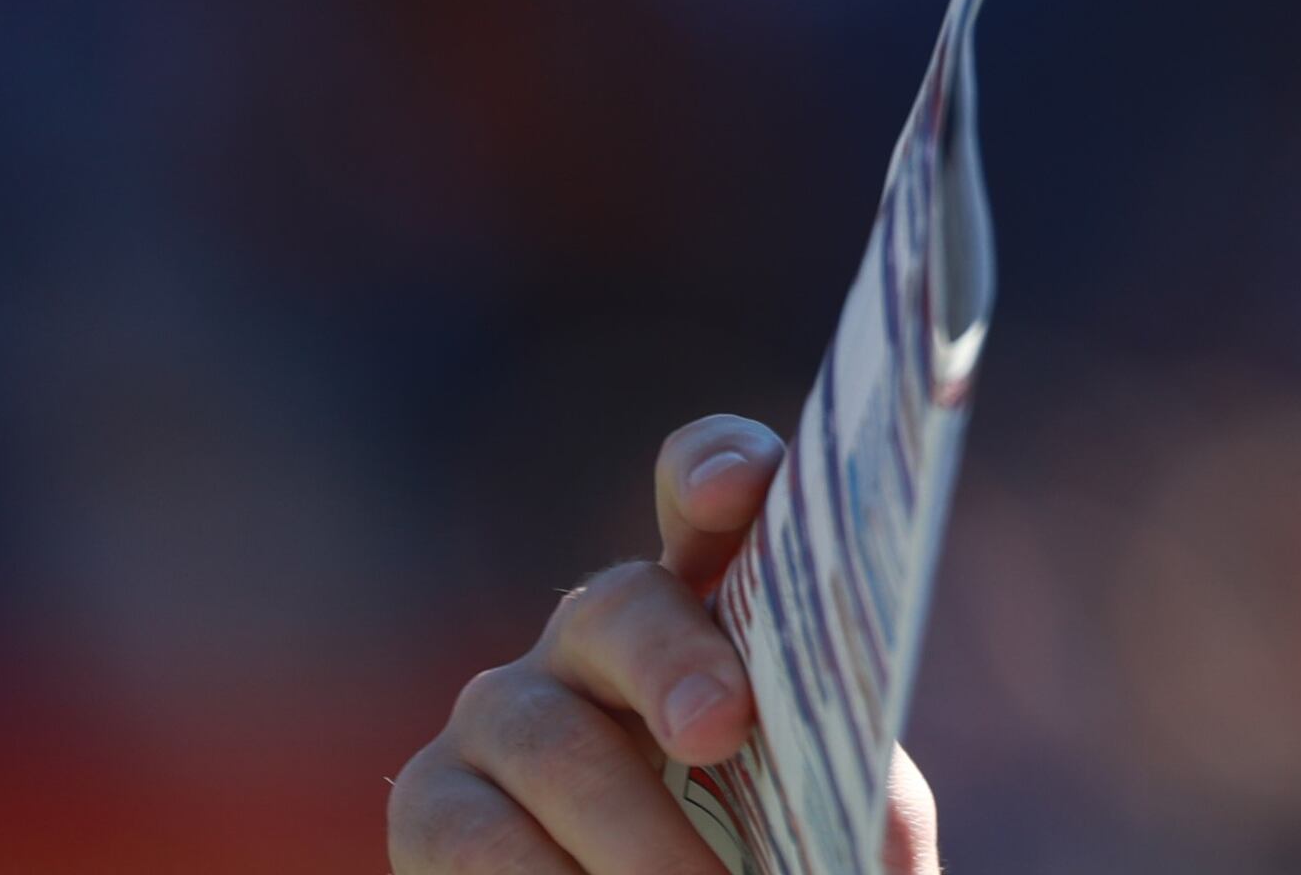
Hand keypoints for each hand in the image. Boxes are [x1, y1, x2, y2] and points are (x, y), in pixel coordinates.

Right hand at [389, 414, 939, 872]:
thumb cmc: (769, 863)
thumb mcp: (826, 820)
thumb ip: (852, 789)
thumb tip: (867, 808)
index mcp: (710, 611)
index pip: (707, 497)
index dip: (715, 466)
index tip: (734, 486)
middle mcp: (597, 637)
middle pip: (620, 605)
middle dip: (674, 663)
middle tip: (722, 730)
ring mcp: (501, 714)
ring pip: (554, 744)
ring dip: (635, 836)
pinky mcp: (433, 804)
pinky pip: (478, 839)